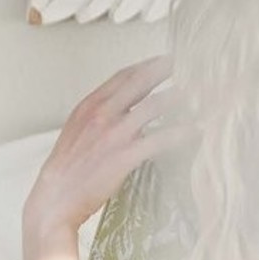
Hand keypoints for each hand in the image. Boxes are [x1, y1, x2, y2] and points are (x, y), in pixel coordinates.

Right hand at [23, 55, 190, 245]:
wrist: (54, 199)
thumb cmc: (67, 171)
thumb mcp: (78, 132)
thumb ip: (100, 117)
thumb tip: (125, 111)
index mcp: (89, 105)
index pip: (123, 75)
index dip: (148, 65)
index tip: (166, 60)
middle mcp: (102, 113)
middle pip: (141, 81)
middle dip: (168, 68)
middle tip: (192, 62)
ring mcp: (114, 133)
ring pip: (155, 106)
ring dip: (181, 97)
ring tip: (204, 94)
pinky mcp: (124, 156)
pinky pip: (160, 139)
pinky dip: (182, 133)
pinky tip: (197, 130)